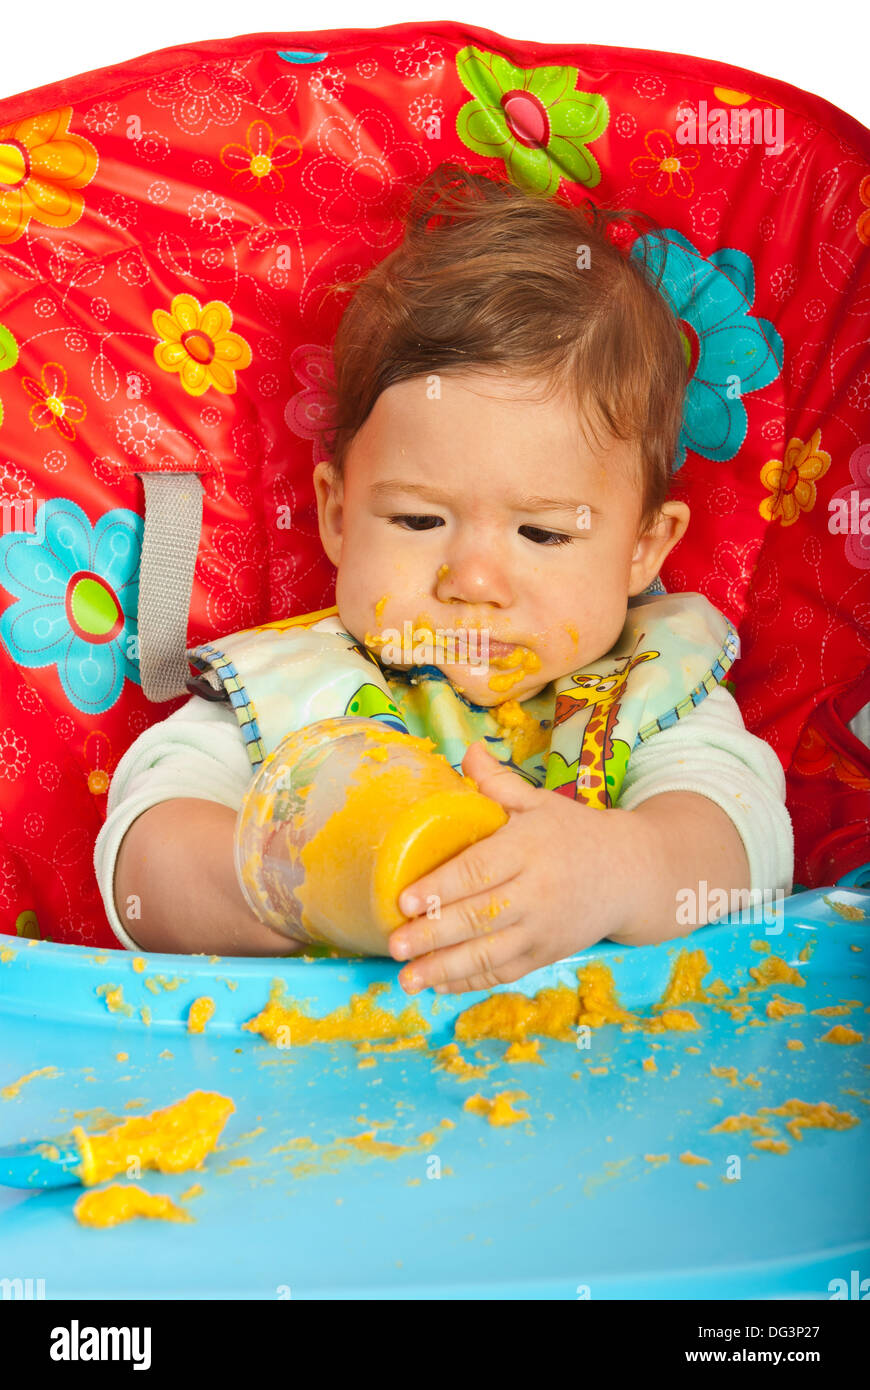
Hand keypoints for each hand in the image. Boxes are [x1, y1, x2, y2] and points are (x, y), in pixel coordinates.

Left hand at [387, 741, 638, 993]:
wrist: (631, 874)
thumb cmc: (574, 833)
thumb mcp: (539, 802)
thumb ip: (498, 783)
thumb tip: (466, 752)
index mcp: (528, 848)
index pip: (479, 870)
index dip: (441, 887)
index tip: (404, 899)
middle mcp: (536, 892)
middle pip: (479, 916)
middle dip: (433, 934)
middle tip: (395, 945)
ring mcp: (543, 928)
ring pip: (489, 953)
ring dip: (445, 968)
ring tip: (407, 979)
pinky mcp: (547, 954)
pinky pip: (505, 972)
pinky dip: (471, 982)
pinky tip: (439, 984)